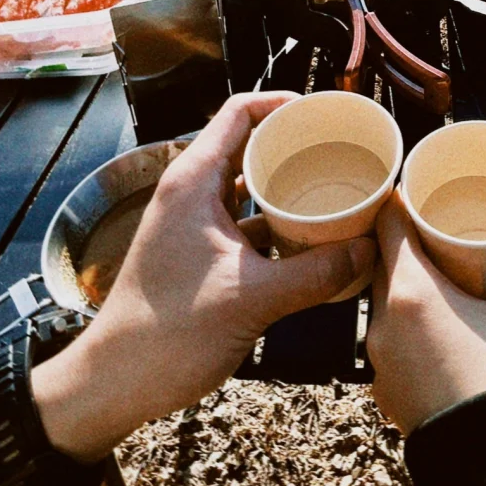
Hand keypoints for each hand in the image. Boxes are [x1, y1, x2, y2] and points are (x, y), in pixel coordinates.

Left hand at [33, 93, 376, 459]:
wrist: (118, 382)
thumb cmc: (169, 334)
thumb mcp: (253, 298)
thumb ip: (315, 273)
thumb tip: (367, 251)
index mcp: (193, 182)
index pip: (240, 113)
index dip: (283, 104)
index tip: (326, 114)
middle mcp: (190, 192)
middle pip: (249, 145)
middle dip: (296, 146)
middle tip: (343, 154)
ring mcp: (193, 222)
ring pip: (248, 186)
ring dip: (288, 187)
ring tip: (336, 192)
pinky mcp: (199, 252)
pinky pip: (245, 221)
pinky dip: (277, 223)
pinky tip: (312, 240)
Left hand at [367, 194, 485, 434]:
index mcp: (411, 292)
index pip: (387, 225)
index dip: (401, 203)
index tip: (420, 195)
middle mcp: (382, 324)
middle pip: (383, 266)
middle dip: (409, 249)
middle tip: (439, 235)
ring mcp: (380, 363)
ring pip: (386, 309)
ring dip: (409, 294)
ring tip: (444, 285)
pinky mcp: (387, 394)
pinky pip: (393, 347)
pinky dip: (411, 333)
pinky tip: (441, 335)